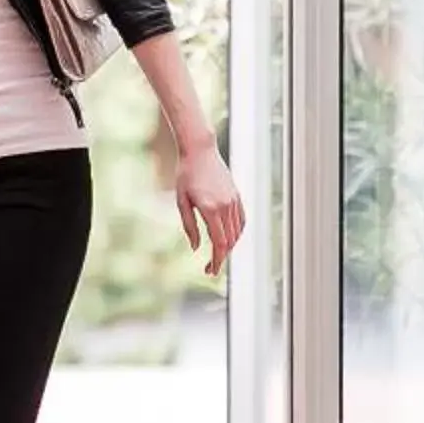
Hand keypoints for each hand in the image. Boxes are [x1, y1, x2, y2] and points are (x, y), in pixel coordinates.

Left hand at [174, 145, 245, 279]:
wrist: (200, 150)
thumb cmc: (185, 175)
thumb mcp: (181, 201)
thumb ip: (189, 226)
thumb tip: (196, 248)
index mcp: (210, 209)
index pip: (219, 243)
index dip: (217, 261)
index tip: (210, 272)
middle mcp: (225, 206)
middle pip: (229, 241)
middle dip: (221, 258)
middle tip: (209, 268)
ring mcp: (233, 201)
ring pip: (237, 233)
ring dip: (229, 247)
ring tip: (216, 254)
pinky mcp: (236, 196)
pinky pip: (241, 221)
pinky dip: (237, 233)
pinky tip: (229, 239)